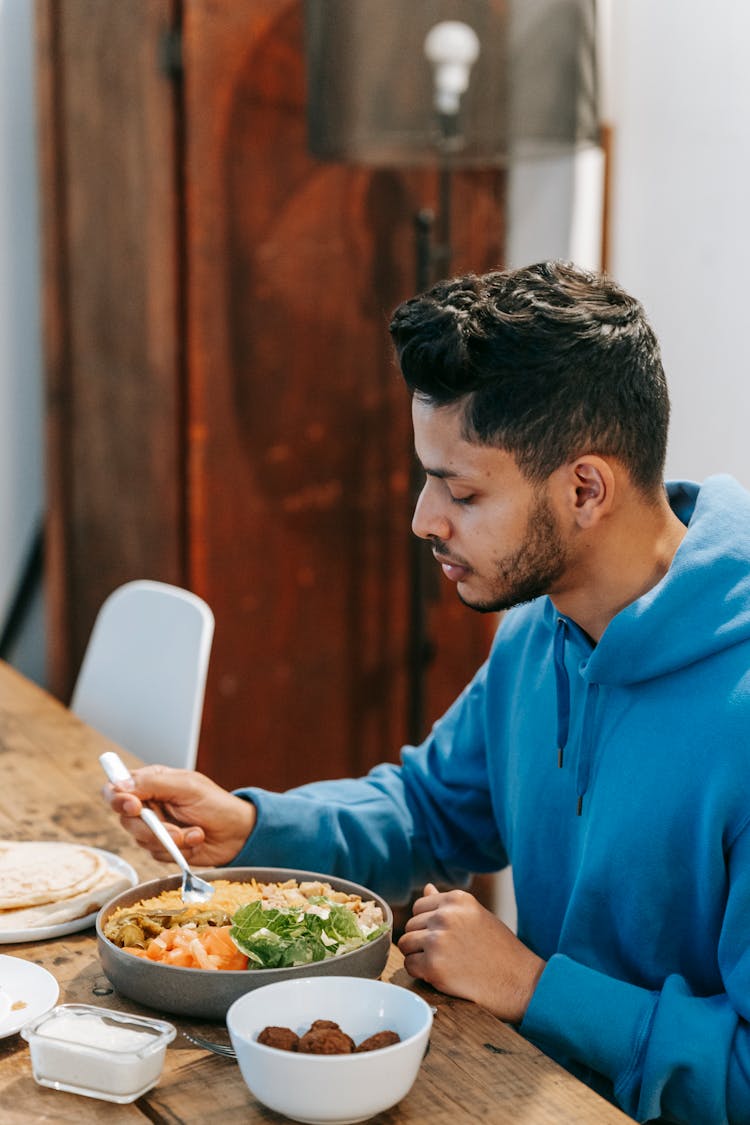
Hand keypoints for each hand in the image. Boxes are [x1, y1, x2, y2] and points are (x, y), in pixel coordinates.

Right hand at [102, 764, 256, 867]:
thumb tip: (120, 784)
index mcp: (152, 782)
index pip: (116, 788)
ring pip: (140, 840)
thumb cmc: (216, 804)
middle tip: (174, 832)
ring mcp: (154, 827)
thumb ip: (153, 784)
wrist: (237, 834)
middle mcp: (149, 804)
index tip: (134, 807)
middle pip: (126, 820)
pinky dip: (177, 850)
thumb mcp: (187, 788)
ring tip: (195, 833)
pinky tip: (195, 840)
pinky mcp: (162, 847)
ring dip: (171, 839)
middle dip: (152, 829)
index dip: (117, 799)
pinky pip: (156, 853)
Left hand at [397, 883, 545, 1023]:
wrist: (520, 981)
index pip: (419, 906)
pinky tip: (439, 975)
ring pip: (405, 944)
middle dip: (420, 940)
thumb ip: (449, 905)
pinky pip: (409, 965)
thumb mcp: (476, 916)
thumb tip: (426, 888)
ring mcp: (438, 940)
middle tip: (443, 954)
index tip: (440, 936)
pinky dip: (419, 973)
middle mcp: (445, 916)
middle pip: (410, 925)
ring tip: (440, 963)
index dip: (426, 924)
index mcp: (457, 900)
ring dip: (417, 956)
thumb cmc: (501, 949)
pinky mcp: (434, 966)